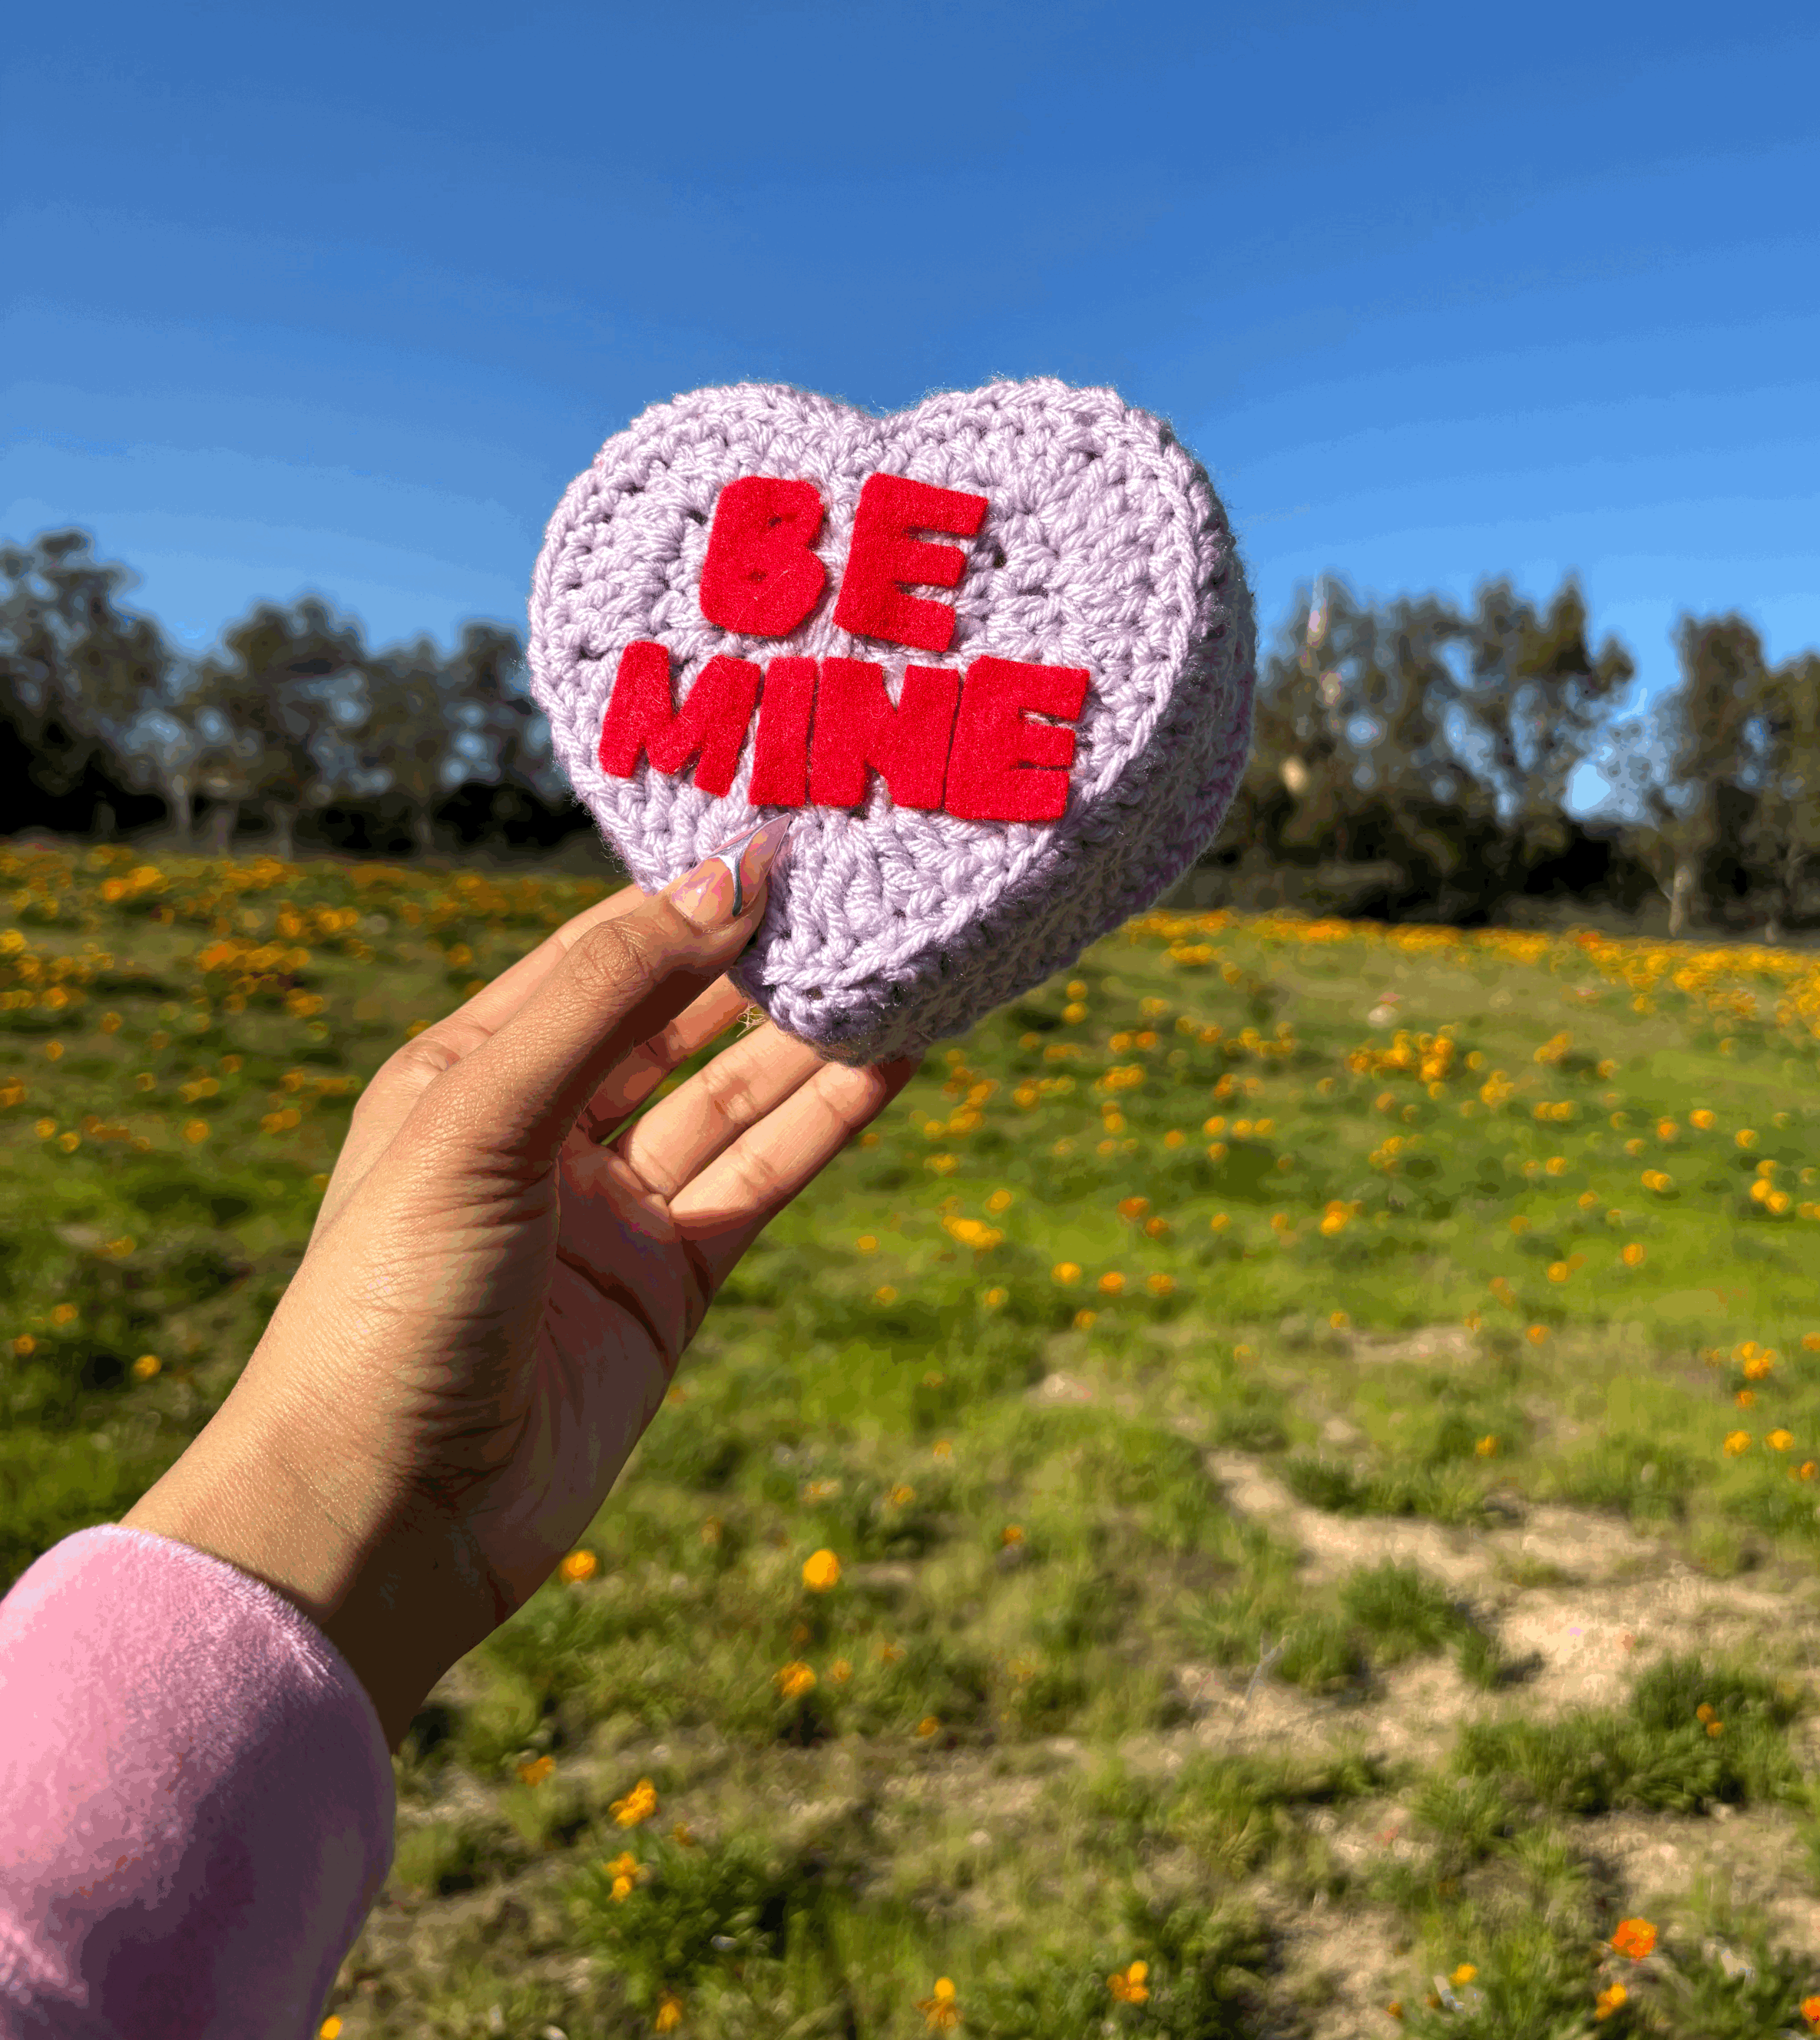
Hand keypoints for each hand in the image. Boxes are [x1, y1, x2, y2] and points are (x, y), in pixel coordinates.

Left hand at [123, 824, 916, 1746]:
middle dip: (760, 954)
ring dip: (812, 1031)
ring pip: (733, 1095)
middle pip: (675, 1016)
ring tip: (901, 955)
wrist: (381, 1524)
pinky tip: (893, 1057)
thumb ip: (609, 994)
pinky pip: (762, 1177)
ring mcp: (612, 1211)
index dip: (688, 893)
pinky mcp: (670, 1287)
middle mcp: (542, 1130)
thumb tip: (726, 878)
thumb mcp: (480, 1117)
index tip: (787, 831)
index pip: (599, 950)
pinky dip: (828, 1118)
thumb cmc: (389, 1305)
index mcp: (466, 1069)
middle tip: (864, 883)